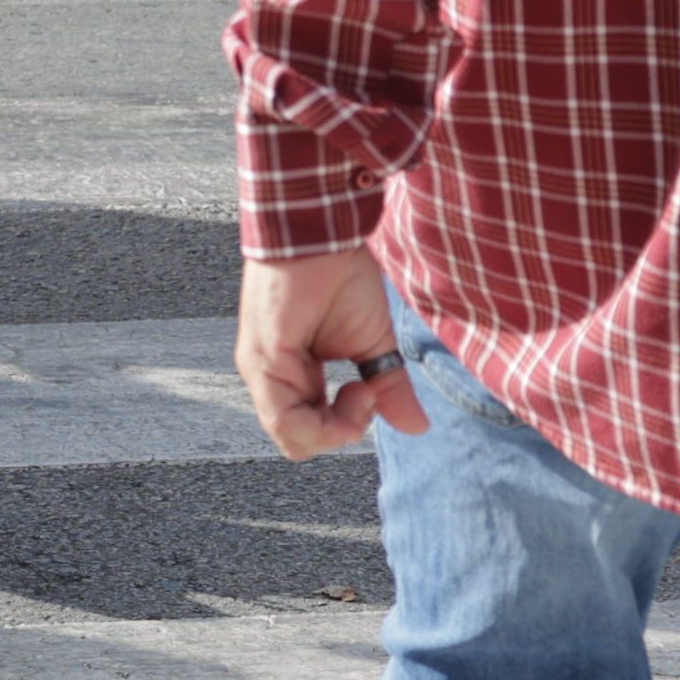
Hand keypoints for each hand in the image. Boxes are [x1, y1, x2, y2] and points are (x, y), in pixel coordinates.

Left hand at [235, 248, 427, 459]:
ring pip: (292, 439)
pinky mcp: (263, 363)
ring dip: (339, 428)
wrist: (324, 237)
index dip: (347, 425)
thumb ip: (389, 389)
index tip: (371, 389)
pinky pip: (284, 421)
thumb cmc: (340, 278)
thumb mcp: (374, 345)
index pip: (310, 430)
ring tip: (360, 388)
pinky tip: (354, 389)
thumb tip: (416, 427)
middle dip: (343, 430)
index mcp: (293, 374)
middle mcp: (273, 378)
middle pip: (300, 442)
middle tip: (366, 392)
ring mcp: (263, 373)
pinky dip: (326, 423)